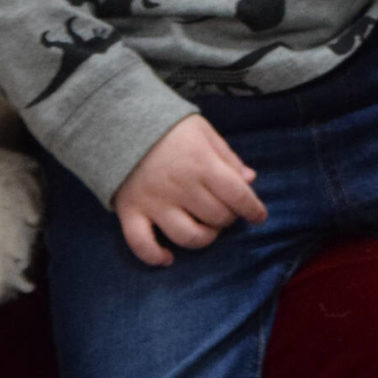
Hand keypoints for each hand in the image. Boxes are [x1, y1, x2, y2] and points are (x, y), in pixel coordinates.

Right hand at [113, 116, 267, 266]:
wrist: (119, 120)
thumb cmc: (168, 127)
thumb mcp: (203, 131)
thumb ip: (228, 157)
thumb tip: (250, 180)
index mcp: (202, 164)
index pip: (238, 196)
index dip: (253, 209)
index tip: (258, 216)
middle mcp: (181, 187)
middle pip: (217, 218)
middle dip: (228, 218)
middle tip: (223, 210)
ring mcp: (155, 203)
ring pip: (189, 237)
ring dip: (204, 238)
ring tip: (204, 229)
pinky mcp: (131, 211)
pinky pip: (142, 244)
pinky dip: (155, 256)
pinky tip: (167, 258)